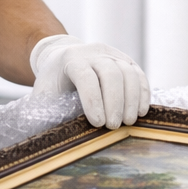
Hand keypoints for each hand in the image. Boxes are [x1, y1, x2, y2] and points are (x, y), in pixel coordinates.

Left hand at [30, 34, 149, 127]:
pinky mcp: (126, 60)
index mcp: (71, 59)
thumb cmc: (54, 82)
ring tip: (128, 122)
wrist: (63, 58)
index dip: (93, 100)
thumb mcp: (44, 93)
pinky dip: (143, 93)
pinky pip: (139, 75)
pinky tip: (141, 112)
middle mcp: (94, 52)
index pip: (85, 76)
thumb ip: (47, 110)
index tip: (98, 123)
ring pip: (128, 73)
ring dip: (131, 100)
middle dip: (115, 102)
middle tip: (113, 126)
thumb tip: (51, 135)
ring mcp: (112, 54)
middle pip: (111, 73)